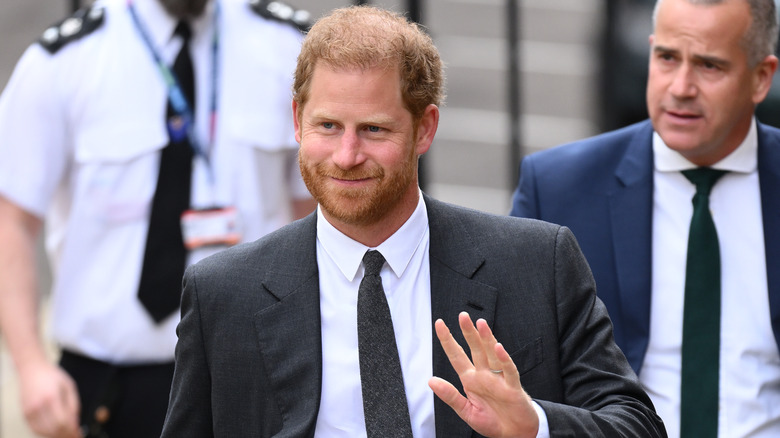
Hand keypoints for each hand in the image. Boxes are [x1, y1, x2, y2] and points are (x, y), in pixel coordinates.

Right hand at [18, 361, 80, 437]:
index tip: (78, 434)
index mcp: (52, 397)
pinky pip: (36, 429)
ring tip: (66, 433)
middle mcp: (39, 405)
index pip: (63, 421)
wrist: (32, 369)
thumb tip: (76, 424)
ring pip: (44, 431)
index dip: (72, 430)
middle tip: (74, 435)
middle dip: (66, 434)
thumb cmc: (52, 376)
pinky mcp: (25, 413)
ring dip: (56, 435)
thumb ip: (74, 406)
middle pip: (54, 428)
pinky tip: (54, 431)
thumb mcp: (69, 386)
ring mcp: (30, 410)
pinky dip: (46, 433)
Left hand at [428, 312, 538, 437]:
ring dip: (487, 339)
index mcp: (471, 380)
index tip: (439, 324)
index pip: (457, 355)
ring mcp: (499, 379)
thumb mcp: (466, 411)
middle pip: (475, 349)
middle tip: (462, 316)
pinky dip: (504, 359)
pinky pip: (508, 370)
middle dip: (469, 332)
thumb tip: (431, 380)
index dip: (448, 340)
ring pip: (492, 354)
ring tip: (480, 324)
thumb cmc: (492, 421)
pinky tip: (499, 349)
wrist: (515, 433)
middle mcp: (484, 375)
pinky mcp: (513, 387)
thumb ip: (450, 396)